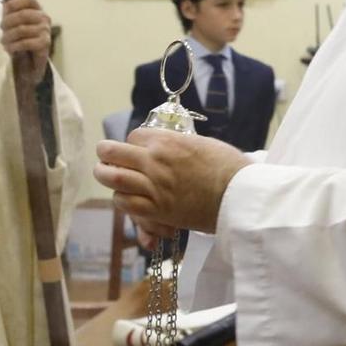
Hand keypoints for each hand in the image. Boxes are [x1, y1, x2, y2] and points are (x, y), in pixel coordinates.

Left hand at [1, 0, 52, 86]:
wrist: (31, 62)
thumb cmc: (21, 39)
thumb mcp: (14, 24)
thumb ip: (10, 13)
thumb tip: (2, 3)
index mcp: (37, 9)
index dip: (15, 2)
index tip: (5, 11)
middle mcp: (44, 17)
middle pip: (22, 14)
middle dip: (7, 23)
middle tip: (2, 30)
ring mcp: (46, 30)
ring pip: (21, 29)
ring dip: (8, 37)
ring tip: (3, 42)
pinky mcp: (45, 43)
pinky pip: (25, 42)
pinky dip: (14, 46)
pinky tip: (10, 49)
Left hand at [95, 129, 250, 233]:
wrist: (240, 196)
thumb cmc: (229, 167)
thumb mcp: (202, 144)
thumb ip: (179, 144)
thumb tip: (168, 145)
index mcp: (167, 141)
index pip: (133, 136)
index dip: (133, 143)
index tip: (138, 150)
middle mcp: (155, 160)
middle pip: (112, 152)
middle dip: (106, 153)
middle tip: (106, 157)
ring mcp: (154, 186)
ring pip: (112, 177)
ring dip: (106, 175)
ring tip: (106, 175)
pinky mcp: (157, 209)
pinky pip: (124, 202)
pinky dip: (121, 199)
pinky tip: (125, 197)